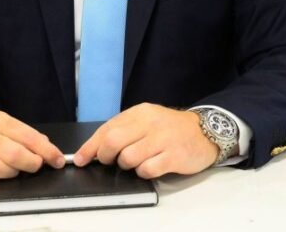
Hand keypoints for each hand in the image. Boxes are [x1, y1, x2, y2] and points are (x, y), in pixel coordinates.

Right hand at [0, 107, 64, 195]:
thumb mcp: (2, 121)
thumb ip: (23, 133)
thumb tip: (45, 146)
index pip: (28, 136)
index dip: (47, 151)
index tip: (57, 160)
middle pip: (14, 154)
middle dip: (32, 163)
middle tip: (36, 165)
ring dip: (13, 174)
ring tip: (14, 170)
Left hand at [73, 103, 218, 178]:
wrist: (204, 131)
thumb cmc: (170, 128)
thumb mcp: (146, 121)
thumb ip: (123, 130)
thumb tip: (94, 149)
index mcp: (139, 113)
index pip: (107, 128)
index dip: (91, 146)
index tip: (81, 159)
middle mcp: (150, 123)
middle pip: (113, 141)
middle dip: (105, 156)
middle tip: (110, 162)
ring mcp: (162, 139)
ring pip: (128, 157)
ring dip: (126, 166)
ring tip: (136, 163)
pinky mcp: (173, 156)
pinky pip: (147, 169)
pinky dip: (143, 172)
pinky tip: (150, 167)